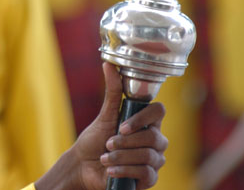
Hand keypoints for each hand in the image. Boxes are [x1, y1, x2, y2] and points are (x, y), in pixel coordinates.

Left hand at [36, 63, 167, 189]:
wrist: (84, 166)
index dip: (143, 118)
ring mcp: (154, 160)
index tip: (121, 126)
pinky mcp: (149, 178)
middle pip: (155, 137)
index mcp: (147, 122)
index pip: (159, 111)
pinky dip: (125, 171)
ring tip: (105, 157)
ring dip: (122, 157)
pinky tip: (111, 170)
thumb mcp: (104, 115)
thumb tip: (108, 64)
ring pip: (149, 156)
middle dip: (126, 142)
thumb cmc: (95, 139)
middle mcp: (155, 140)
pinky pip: (146, 174)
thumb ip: (111, 91)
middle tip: (108, 143)